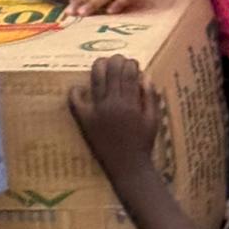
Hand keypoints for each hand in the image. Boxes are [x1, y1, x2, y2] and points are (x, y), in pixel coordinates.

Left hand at [68, 54, 163, 182]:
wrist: (128, 167)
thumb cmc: (143, 143)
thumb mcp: (153, 119)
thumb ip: (150, 96)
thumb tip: (145, 75)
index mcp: (131, 103)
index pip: (129, 73)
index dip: (131, 64)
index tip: (132, 63)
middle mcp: (112, 104)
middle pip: (112, 71)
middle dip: (116, 61)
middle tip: (118, 60)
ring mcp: (96, 111)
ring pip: (95, 80)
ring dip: (99, 67)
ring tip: (102, 64)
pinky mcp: (85, 120)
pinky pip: (75, 101)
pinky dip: (75, 91)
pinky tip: (80, 87)